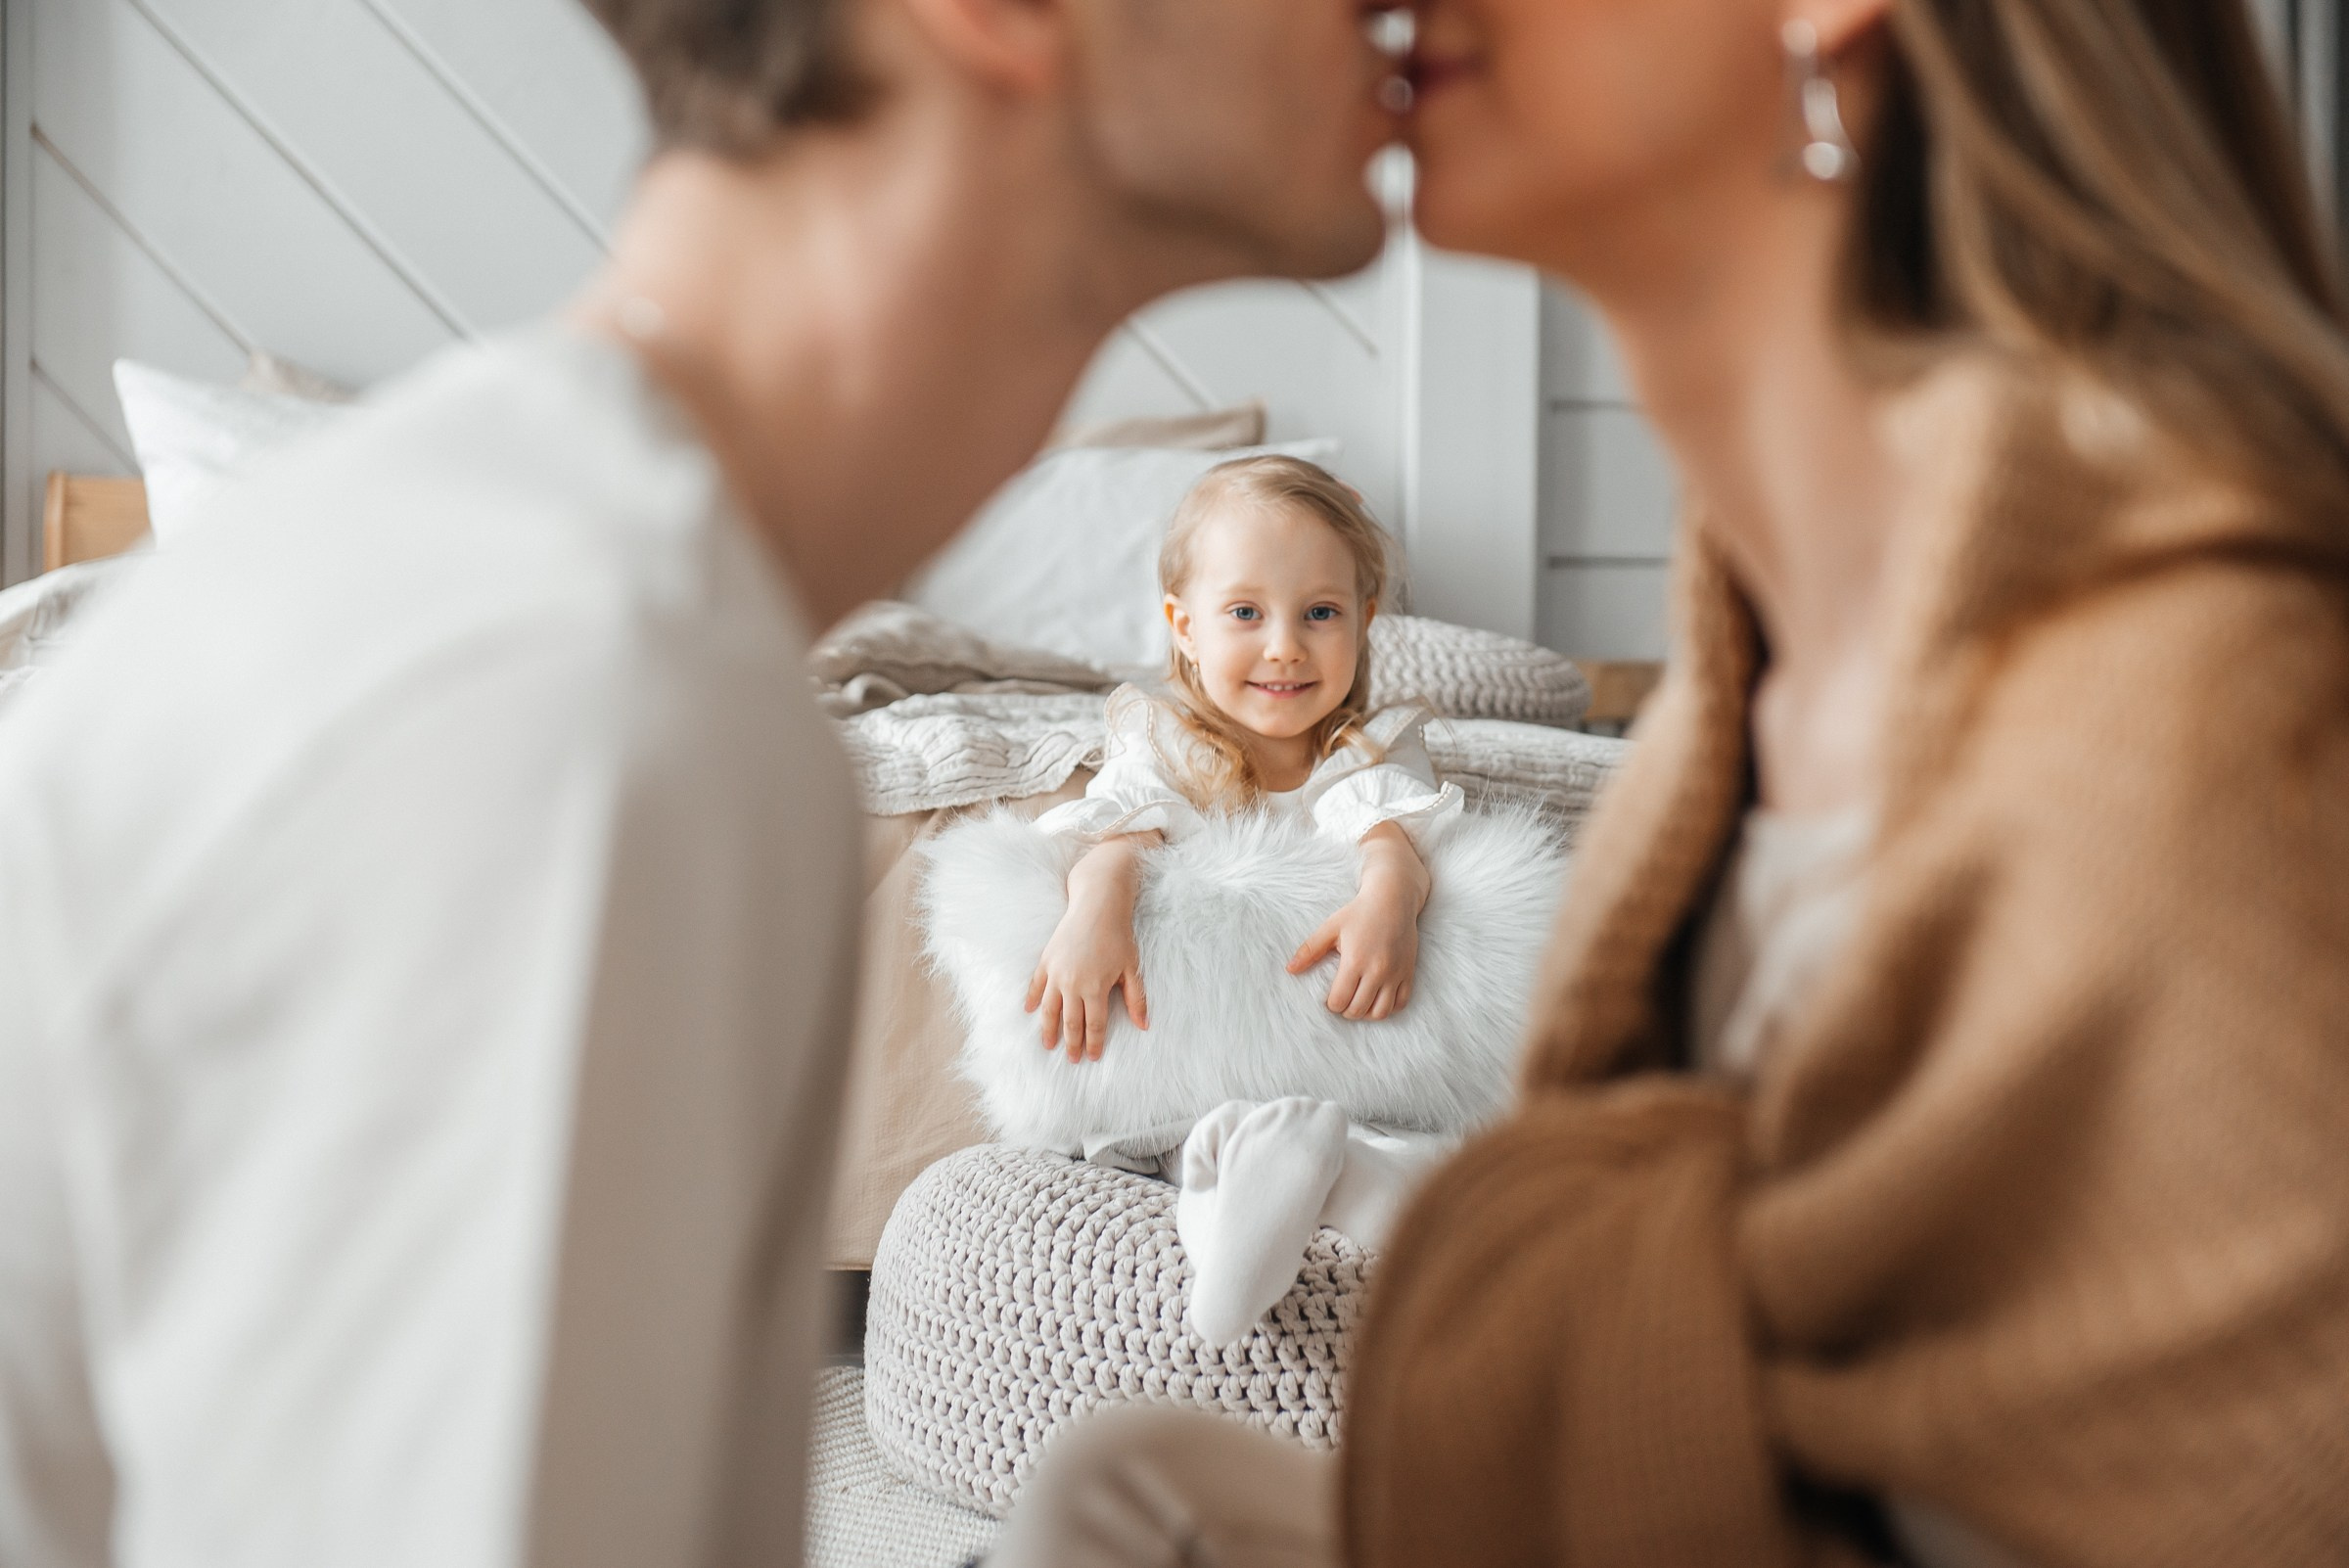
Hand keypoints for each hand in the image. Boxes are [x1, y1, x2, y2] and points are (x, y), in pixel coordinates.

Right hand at [1024, 836, 1153, 1061]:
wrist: (1098, 904)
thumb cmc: (1118, 935)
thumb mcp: (1131, 968)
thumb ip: (1136, 999)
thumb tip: (1144, 1026)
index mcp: (1095, 989)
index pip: (1094, 1025)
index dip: (1093, 1044)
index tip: (1092, 1058)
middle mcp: (1072, 984)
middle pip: (1070, 1022)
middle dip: (1071, 1043)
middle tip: (1071, 1059)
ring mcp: (1056, 973)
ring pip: (1049, 1009)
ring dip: (1048, 1029)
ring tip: (1048, 1045)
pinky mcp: (1046, 960)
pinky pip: (1036, 985)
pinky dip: (1032, 999)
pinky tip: (1030, 1011)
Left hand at [1288, 822, 1430, 1019]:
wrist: (1393, 899)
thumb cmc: (1359, 912)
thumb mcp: (1331, 927)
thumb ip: (1309, 949)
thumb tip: (1290, 970)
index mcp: (1355, 961)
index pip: (1340, 1001)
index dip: (1331, 1004)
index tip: (1330, 997)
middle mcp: (1377, 971)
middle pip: (1358, 1010)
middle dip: (1346, 1010)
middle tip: (1342, 1000)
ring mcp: (1395, 973)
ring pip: (1381, 1012)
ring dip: (1367, 1013)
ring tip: (1359, 1002)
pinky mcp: (1408, 973)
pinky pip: (1401, 1003)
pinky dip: (1389, 1007)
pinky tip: (1378, 998)